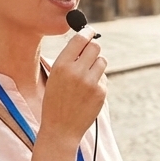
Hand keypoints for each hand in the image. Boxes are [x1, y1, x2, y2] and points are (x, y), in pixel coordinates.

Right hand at [40, 30, 106, 145]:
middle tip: (89, 54)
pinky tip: (87, 93)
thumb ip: (69, 60)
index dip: (87, 33)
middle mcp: (77, 71)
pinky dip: (98, 81)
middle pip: (95, 47)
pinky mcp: (101, 92)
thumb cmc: (55, 100)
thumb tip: (87, 41)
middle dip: (93, 49)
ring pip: (102, 61)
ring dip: (96, 65)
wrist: (60, 128)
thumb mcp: (55, 77)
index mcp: (61, 65)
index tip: (90, 31)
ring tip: (85, 78)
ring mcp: (91, 82)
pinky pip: (104, 77)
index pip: (80, 39)